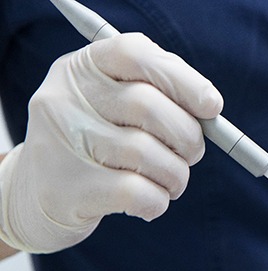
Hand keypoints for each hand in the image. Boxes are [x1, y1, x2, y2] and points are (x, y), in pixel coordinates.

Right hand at [0, 33, 222, 252]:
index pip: (135, 54)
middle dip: (187, 135)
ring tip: (173, 182)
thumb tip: (209, 108)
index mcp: (82, 69)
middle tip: (193, 153)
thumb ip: (156, 96)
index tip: (212, 106)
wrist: (38, 191)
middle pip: (147, 105)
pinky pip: (136, 192)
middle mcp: (65, 99)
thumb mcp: (112, 105)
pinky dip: (159, 200)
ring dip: (176, 174)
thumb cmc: (95, 143)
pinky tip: (154, 202)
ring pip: (145, 153)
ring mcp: (63, 144)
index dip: (183, 79)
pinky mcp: (69, 189)